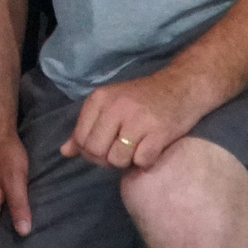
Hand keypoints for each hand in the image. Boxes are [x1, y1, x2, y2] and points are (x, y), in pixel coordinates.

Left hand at [61, 69, 199, 169]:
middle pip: (96, 152)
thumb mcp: (110, 105)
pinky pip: (142, 162)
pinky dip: (146, 161)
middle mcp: (116, 107)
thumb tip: (65, 152)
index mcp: (100, 98)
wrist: (182, 86)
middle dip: (107, 159)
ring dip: (127, 161)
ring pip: (117, 160)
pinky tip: (152, 148)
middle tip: (122, 151)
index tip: (106, 146)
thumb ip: (86, 127)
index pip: (81, 139)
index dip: (90, 151)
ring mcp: (138, 119)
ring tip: (137, 147)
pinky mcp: (159, 132)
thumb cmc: (143, 98)